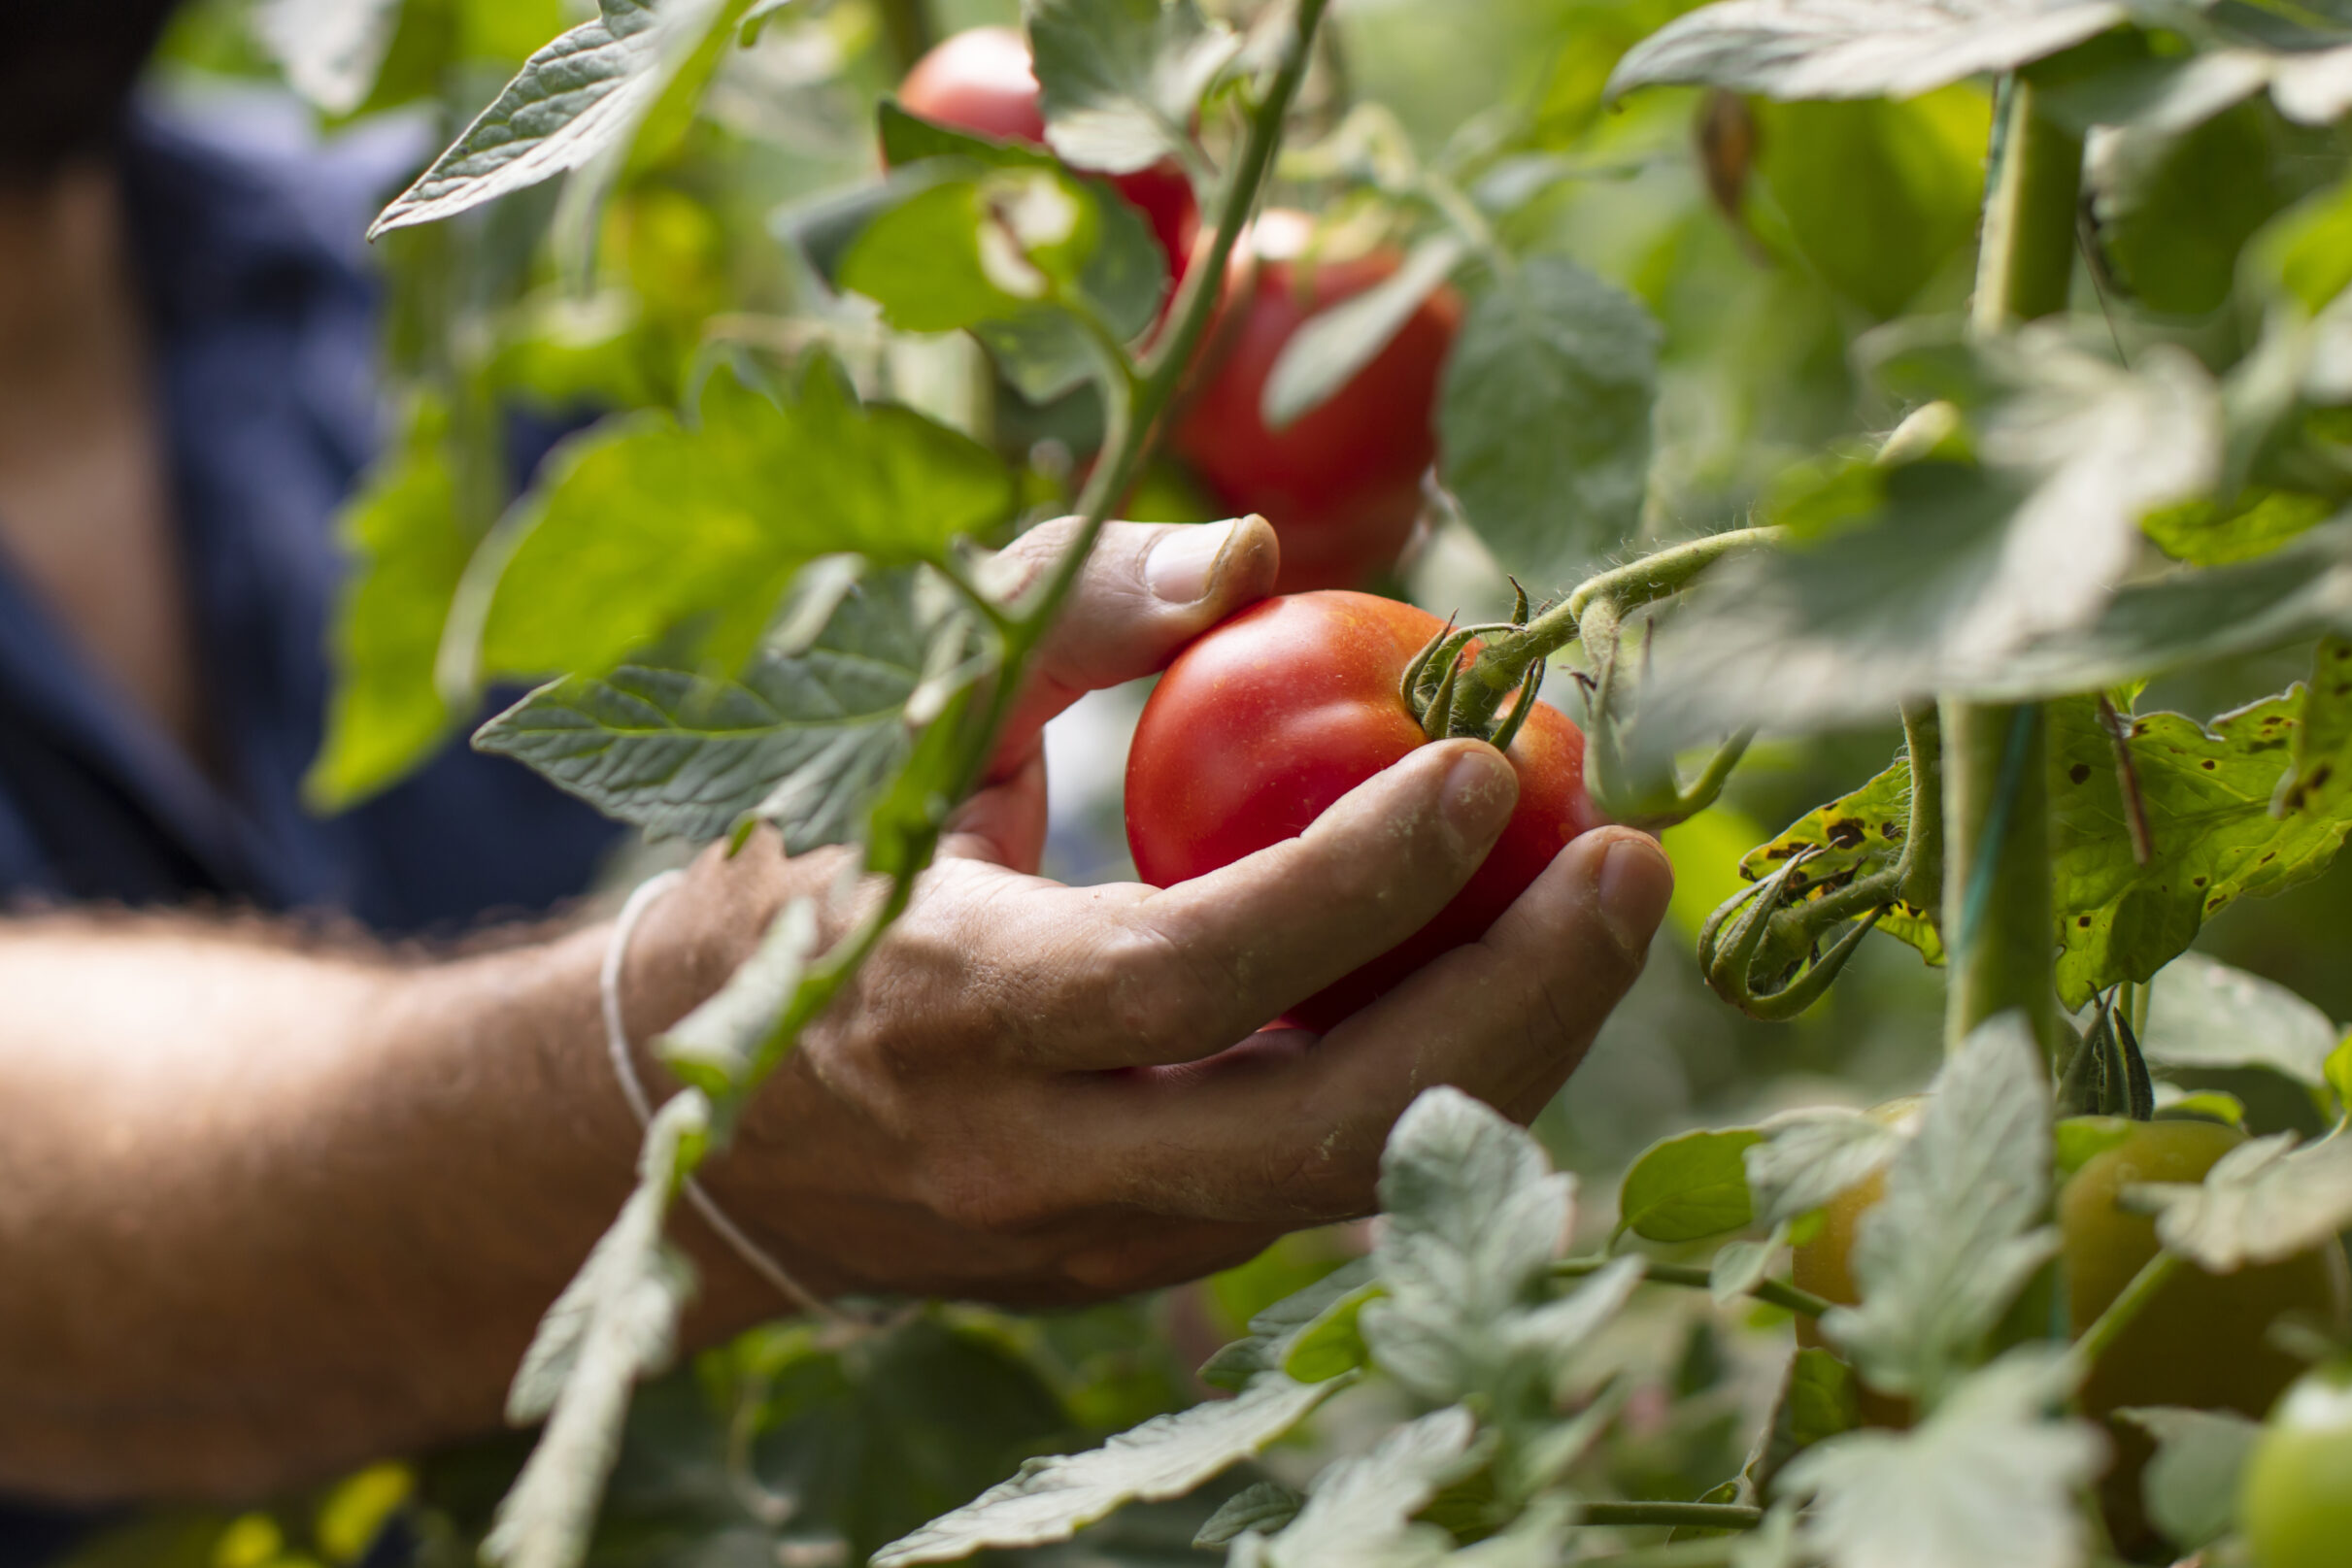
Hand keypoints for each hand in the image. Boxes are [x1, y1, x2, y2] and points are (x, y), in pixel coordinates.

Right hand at [632, 517, 1673, 1310]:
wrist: (681, 1123)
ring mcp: (1089, 1242)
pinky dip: (1427, 1089)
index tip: (1489, 763)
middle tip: (1629, 865)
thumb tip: (1258, 553)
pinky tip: (1497, 976)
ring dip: (1507, 1056)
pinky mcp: (1133, 1272)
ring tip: (1601, 911)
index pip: (1188, 971)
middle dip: (1513, 1008)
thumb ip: (1067, 616)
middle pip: (1316, 1130)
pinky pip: (1315, 1190)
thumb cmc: (801, 874)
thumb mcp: (899, 715)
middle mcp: (1026, 1159)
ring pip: (1346, 1184)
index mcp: (948, 1007)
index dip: (1357, 879)